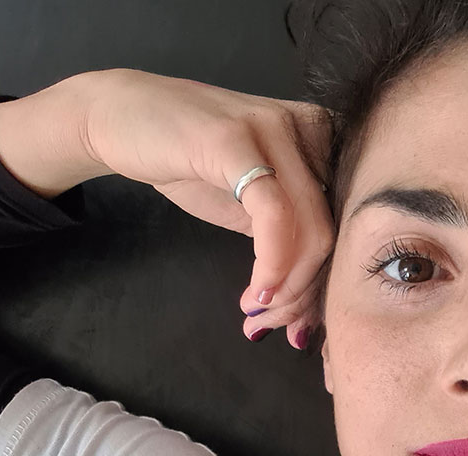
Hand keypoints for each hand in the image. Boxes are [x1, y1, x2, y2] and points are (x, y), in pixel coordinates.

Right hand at [76, 68, 335, 349]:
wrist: (120, 117)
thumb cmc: (186, 161)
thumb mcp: (249, 202)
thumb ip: (284, 237)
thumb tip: (308, 305)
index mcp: (322, 140)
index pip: (346, 223)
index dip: (327, 284)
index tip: (300, 326)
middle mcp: (310, 128)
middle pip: (334, 231)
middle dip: (306, 294)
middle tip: (272, 325)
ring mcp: (273, 128)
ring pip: (311, 227)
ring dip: (289, 288)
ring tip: (258, 313)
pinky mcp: (235, 140)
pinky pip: (273, 213)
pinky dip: (272, 263)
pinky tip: (257, 292)